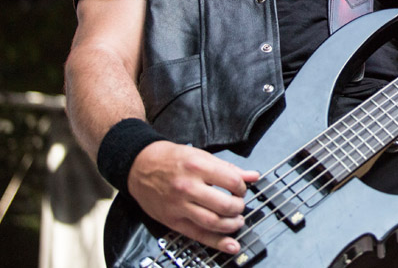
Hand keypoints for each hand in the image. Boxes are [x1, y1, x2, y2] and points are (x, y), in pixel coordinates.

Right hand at [127, 140, 259, 254]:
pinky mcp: (172, 221)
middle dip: (238, 207)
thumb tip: (253, 176)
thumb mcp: (202, 156)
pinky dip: (217, 242)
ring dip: (231, 225)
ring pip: (213, 222)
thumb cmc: (171, 159)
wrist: (140, 166)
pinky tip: (230, 245)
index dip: (242, 187)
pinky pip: (198, 235)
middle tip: (239, 205)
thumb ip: (229, 169)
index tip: (241, 189)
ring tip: (237, 221)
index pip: (231, 182)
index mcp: (198, 167)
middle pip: (224, 205)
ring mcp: (179, 206)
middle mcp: (188, 187)